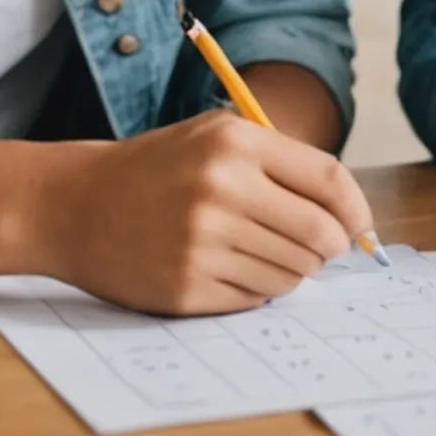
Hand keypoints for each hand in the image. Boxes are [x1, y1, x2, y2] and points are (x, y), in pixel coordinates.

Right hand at [36, 111, 375, 314]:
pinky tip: (231, 270)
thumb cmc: (158, 169)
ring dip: (292, 270)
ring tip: (264, 254)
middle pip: (319, 234)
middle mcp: (220, 190)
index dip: (356, 210)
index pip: (329, 181)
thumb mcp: (216, 136)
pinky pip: (254, 298)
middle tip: (319, 249)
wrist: (73, 205)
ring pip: (291, 272)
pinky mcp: (185, 286)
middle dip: (329, 248)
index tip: (361, 229)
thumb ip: (284, 164)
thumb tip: (349, 217)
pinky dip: (256, 290)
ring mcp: (201, 242)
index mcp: (235, 145)